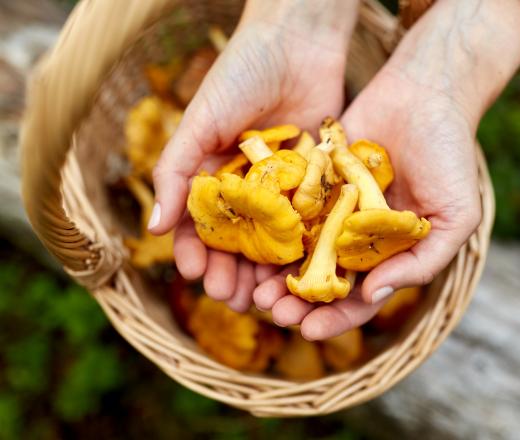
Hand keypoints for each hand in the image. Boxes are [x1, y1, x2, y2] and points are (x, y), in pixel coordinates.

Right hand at [149, 0, 358, 310]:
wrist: (297, 41)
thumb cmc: (240, 75)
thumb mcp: (199, 122)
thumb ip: (176, 173)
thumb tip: (152, 230)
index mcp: (214, 176)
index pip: (201, 226)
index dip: (197, 253)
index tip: (198, 277)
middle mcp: (248, 188)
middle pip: (238, 243)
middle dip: (232, 273)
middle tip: (234, 300)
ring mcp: (284, 189)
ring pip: (274, 242)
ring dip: (267, 273)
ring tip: (267, 300)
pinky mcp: (318, 182)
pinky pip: (310, 222)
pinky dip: (305, 250)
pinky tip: (302, 274)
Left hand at [255, 0, 519, 338]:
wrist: (425, 94)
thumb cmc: (449, 156)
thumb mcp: (455, 216)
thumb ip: (422, 261)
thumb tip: (373, 296)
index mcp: (389, 254)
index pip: (360, 298)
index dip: (336, 319)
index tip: (309, 331)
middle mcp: (357, 237)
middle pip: (323, 280)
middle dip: (298, 302)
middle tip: (272, 312)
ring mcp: (332, 209)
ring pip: (298, 250)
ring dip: (277, 274)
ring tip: (255, 289)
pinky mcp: (312, 180)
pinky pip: (288, 209)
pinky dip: (271, 229)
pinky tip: (251, 244)